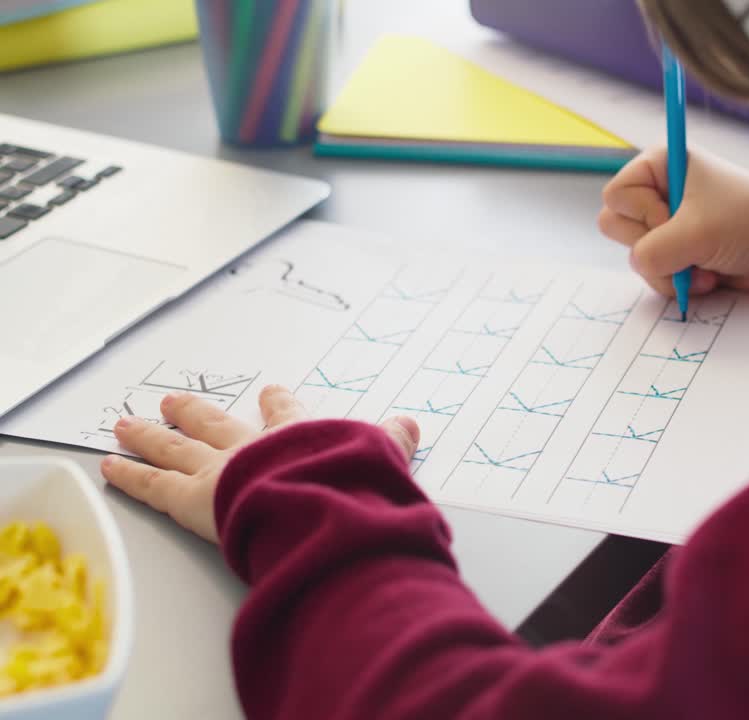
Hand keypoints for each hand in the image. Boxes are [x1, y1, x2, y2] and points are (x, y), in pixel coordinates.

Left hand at [100, 385, 419, 543]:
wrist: (313, 503)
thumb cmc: (346, 486)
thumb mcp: (380, 460)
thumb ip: (391, 444)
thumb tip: (410, 424)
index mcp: (298, 437)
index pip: (286, 416)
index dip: (279, 405)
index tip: (272, 393)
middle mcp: (250, 446)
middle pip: (216, 424)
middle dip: (195, 413)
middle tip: (174, 400)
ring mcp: (216, 469)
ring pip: (175, 447)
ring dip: (151, 434)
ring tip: (128, 422)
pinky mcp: (189, 497)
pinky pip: (152, 485)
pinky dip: (129, 474)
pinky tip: (109, 465)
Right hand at [599, 147, 748, 296]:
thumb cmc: (747, 219)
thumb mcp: (697, 232)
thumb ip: (655, 251)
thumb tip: (639, 265)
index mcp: (659, 166)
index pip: (616, 196)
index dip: (642, 214)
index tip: (674, 218)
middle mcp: (657, 192)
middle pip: (617, 227)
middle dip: (653, 246)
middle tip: (687, 241)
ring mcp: (665, 225)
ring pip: (636, 257)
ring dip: (669, 270)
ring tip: (703, 265)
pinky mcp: (675, 252)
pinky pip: (653, 273)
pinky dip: (677, 281)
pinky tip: (706, 276)